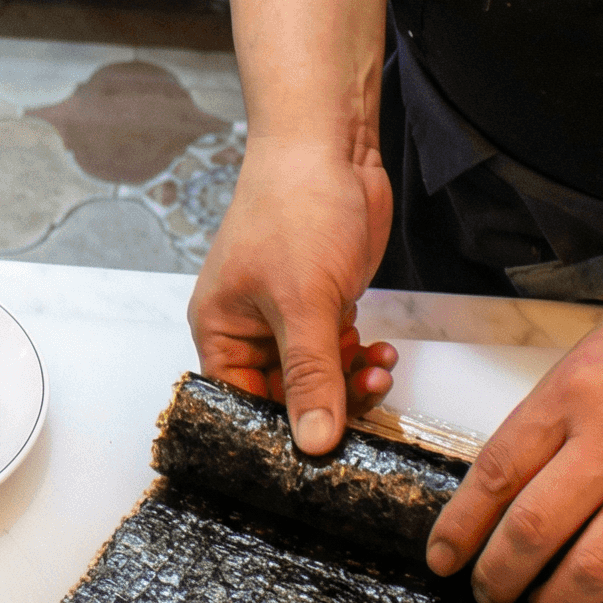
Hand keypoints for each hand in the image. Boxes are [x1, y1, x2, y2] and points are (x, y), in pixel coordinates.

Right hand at [188, 131, 397, 453]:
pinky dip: (360, 358)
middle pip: (283, 399)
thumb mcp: (304, 302)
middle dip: (326, 406)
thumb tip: (312, 445)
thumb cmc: (296, 208)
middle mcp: (249, 328)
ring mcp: (288, 315)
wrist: (332, 147)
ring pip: (318, 378)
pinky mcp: (322, 302)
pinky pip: (338, 352)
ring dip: (351, 382)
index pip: (240, 406)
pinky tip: (381, 352)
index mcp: (221, 330)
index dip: (278, 434)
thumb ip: (310, 377)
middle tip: (365, 402)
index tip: (319, 455)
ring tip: (379, 371)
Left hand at [425, 277, 602, 602]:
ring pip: (591, 572)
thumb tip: (505, 484)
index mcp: (573, 397)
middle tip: (488, 594)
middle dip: (498, 576)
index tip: (442, 557)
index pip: (497, 474)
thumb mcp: (589, 357)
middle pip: (533, 531)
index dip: (461, 527)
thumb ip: (549, 417)